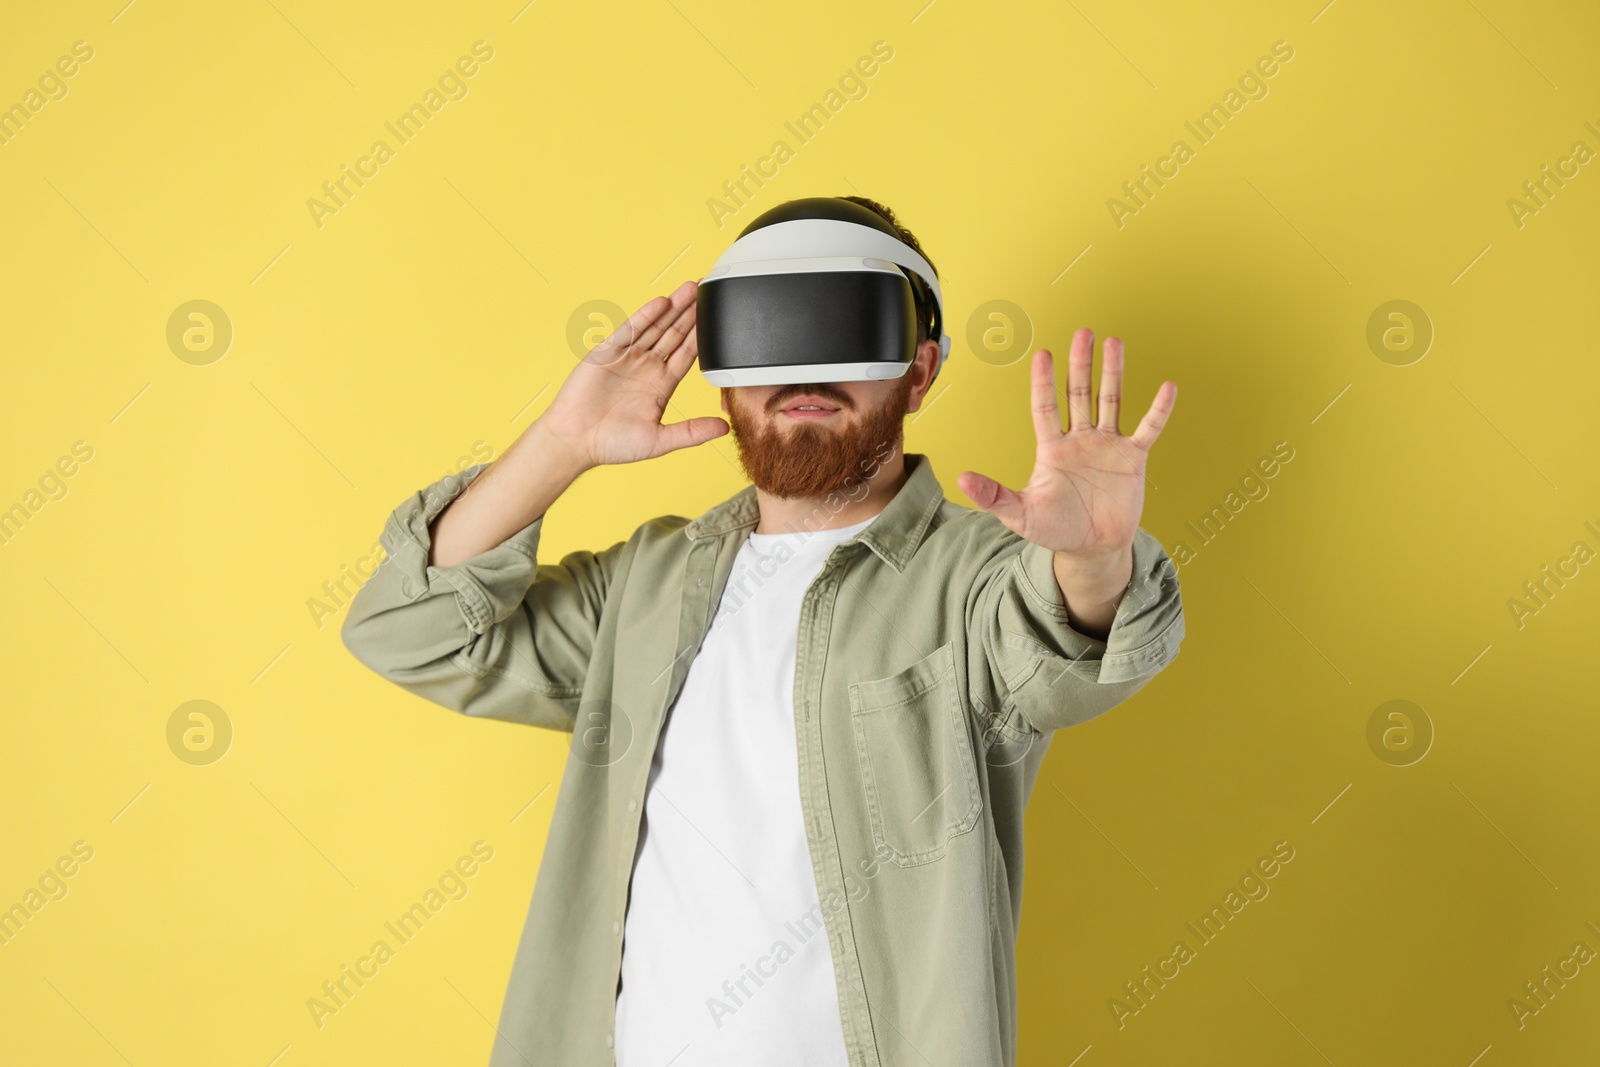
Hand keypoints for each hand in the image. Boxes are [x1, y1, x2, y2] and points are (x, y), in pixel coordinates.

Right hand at [536, 280, 729, 470]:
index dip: (702, 336)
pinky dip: (645, 316)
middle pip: (674, 334)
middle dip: (690, 313)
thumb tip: (724, 428)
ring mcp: (627, 357)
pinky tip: (662, 303)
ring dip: (672, 308)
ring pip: (655, 327)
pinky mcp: (607, 352)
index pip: (688, 354)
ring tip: (690, 289)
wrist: (574, 441)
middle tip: (707, 291)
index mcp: (661, 385)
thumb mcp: (659, 441)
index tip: (717, 319)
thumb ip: (691, 432)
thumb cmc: (612, 444)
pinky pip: (629, 330)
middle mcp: (646, 367)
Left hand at [958, 327, 1175, 564]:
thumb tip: (961, 479)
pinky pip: (1147, 429)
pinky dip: (1158, 410)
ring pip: (1111, 401)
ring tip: (1114, 343)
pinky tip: (1168, 387)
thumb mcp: (1020, 514)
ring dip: (1113, 373)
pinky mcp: (1132, 458)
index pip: (1045, 407)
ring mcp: (1107, 446)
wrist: (1092, 548)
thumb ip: (993, 496)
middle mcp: (1080, 440)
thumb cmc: (1055, 530)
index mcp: (1052, 449)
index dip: (1043, 382)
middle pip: (1079, 394)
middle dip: (1080, 364)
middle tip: (1083, 333)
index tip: (1043, 355)